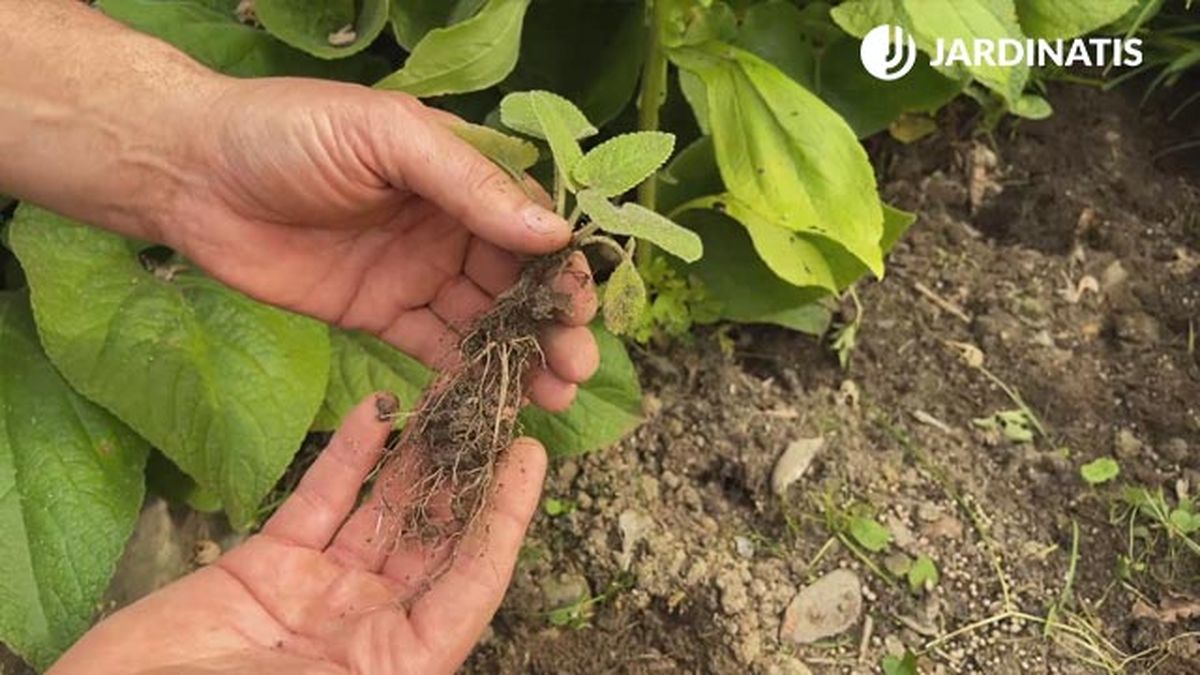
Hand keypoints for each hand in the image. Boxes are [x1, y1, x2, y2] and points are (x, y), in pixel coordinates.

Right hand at [51, 393, 546, 674]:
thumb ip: (387, 661)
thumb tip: (447, 625)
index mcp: (401, 665)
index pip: (472, 582)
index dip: (506, 518)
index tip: (530, 455)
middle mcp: (370, 627)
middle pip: (433, 538)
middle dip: (467, 474)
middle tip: (494, 405)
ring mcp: (319, 593)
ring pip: (382, 510)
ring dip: (416, 454)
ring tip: (448, 394)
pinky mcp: (264, 566)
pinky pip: (319, 500)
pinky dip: (348, 455)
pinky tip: (377, 409)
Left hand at [168, 78, 596, 410]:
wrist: (192, 175)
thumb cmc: (291, 132)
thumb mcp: (387, 137)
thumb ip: (468, 184)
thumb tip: (554, 233)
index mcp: (457, 173)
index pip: (528, 222)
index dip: (560, 266)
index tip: (582, 307)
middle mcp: (446, 224)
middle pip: (516, 280)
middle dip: (552, 324)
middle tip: (577, 365)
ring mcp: (413, 272)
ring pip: (484, 320)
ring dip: (522, 356)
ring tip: (556, 393)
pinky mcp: (378, 313)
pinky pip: (433, 347)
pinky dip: (467, 374)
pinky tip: (495, 400)